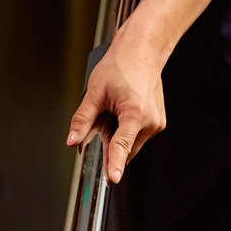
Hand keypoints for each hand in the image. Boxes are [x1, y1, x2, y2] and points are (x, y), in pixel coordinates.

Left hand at [66, 25, 166, 183]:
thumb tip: (72, 140)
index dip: (115, 164)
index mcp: (135, 113)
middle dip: (111, 142)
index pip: (122, 145)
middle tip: (105, 118)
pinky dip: (127, 130)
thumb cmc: (122, 66)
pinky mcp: (158, 123)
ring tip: (116, 110)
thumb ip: (82, 120)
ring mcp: (157, 123)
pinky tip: (124, 111)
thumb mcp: (95, 92)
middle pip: (125, 148)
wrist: (143, 51)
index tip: (113, 179)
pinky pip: (137, 136)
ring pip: (131, 144)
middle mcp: (151, 121)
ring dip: (119, 136)